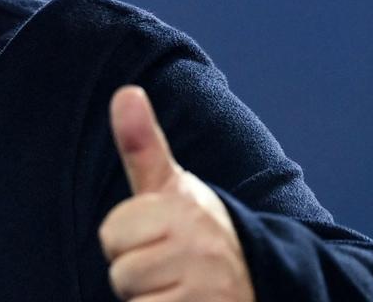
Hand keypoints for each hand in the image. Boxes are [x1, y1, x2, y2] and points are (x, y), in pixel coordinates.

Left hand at [98, 86, 255, 301]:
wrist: (259, 278)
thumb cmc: (200, 231)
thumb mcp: (173, 187)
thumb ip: (143, 144)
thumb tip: (125, 91)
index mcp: (185, 207)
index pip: (112, 232)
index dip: (128, 238)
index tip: (158, 236)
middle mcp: (201, 245)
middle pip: (120, 270)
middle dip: (136, 272)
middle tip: (169, 266)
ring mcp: (207, 288)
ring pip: (133, 298)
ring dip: (150, 300)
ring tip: (179, 288)